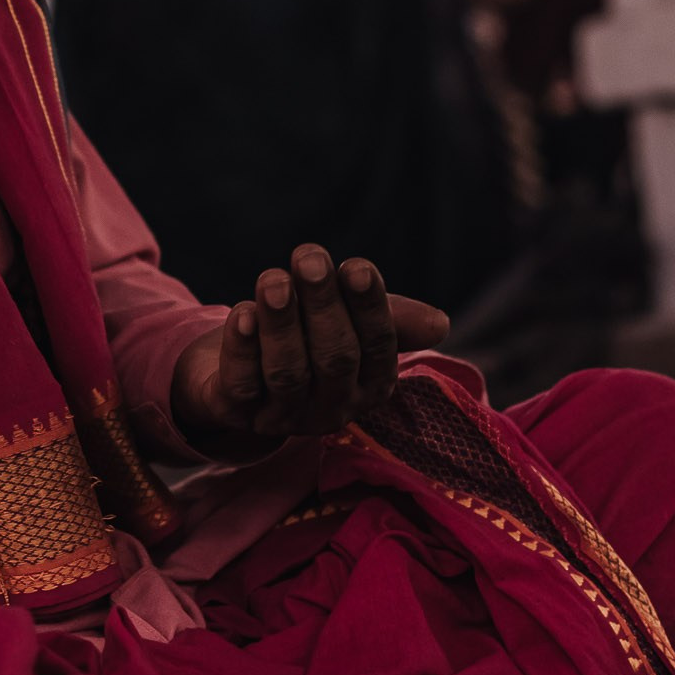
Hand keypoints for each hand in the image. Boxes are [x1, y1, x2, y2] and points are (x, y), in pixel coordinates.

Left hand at [169, 244, 453, 462]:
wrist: (234, 376)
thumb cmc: (308, 336)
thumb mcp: (350, 321)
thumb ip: (391, 317)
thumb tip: (440, 325)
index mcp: (370, 385)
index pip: (377, 347)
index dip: (368, 307)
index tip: (356, 266)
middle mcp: (331, 408)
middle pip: (334, 358)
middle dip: (323, 305)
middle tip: (309, 258)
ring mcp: (283, 416)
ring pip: (287, 372)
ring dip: (282, 322)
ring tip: (273, 279)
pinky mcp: (235, 414)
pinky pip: (242, 384)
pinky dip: (243, 348)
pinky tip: (243, 314)